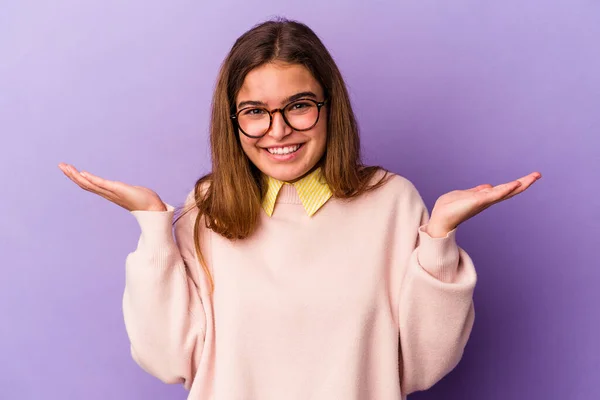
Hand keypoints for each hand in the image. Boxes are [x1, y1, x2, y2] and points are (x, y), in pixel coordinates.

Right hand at [58, 162, 167, 211]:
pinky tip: (82, 173)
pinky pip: (101, 184)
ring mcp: (111, 192)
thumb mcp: (131, 192)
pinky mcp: (118, 190)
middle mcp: (107, 194)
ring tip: (65, 167)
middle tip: (60, 165)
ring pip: (89, 184)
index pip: (90, 185)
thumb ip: (125, 191)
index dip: (78, 178)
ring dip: (76, 175)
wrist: (154, 210)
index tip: (69, 169)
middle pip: (85, 184)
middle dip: (72, 175)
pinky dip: (91, 179)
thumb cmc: (145, 202)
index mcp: (109, 193)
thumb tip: (126, 190)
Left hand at [427, 171, 541, 235]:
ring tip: (532, 178)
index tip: (530, 177)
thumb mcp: (465, 195)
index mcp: (485, 197)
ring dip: (519, 184)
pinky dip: (505, 190)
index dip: (517, 183)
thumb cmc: (450, 208)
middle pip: (510, 190)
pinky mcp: (478, 202)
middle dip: (524, 183)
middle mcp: (488, 200)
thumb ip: (477, 191)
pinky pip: (494, 195)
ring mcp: (484, 201)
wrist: (440, 219)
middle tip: (538, 175)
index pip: (504, 189)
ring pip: (505, 191)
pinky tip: (514, 184)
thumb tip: (488, 187)